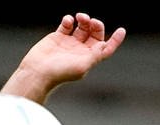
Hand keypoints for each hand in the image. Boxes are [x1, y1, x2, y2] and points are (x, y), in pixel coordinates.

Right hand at [5, 13, 125, 99]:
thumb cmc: (59, 73)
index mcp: (88, 60)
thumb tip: (104, 45)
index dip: (115, 40)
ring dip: (84, 20)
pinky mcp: (58, 38)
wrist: (38, 72)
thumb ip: (95, 55)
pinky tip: (68, 21)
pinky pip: (67, 25)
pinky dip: (69, 20)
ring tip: (79, 17)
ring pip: (82, 27)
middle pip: (94, 34)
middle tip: (91, 21)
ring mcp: (69, 44)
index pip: (105, 49)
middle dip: (96, 25)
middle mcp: (80, 52)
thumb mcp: (82, 66)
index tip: (122, 30)